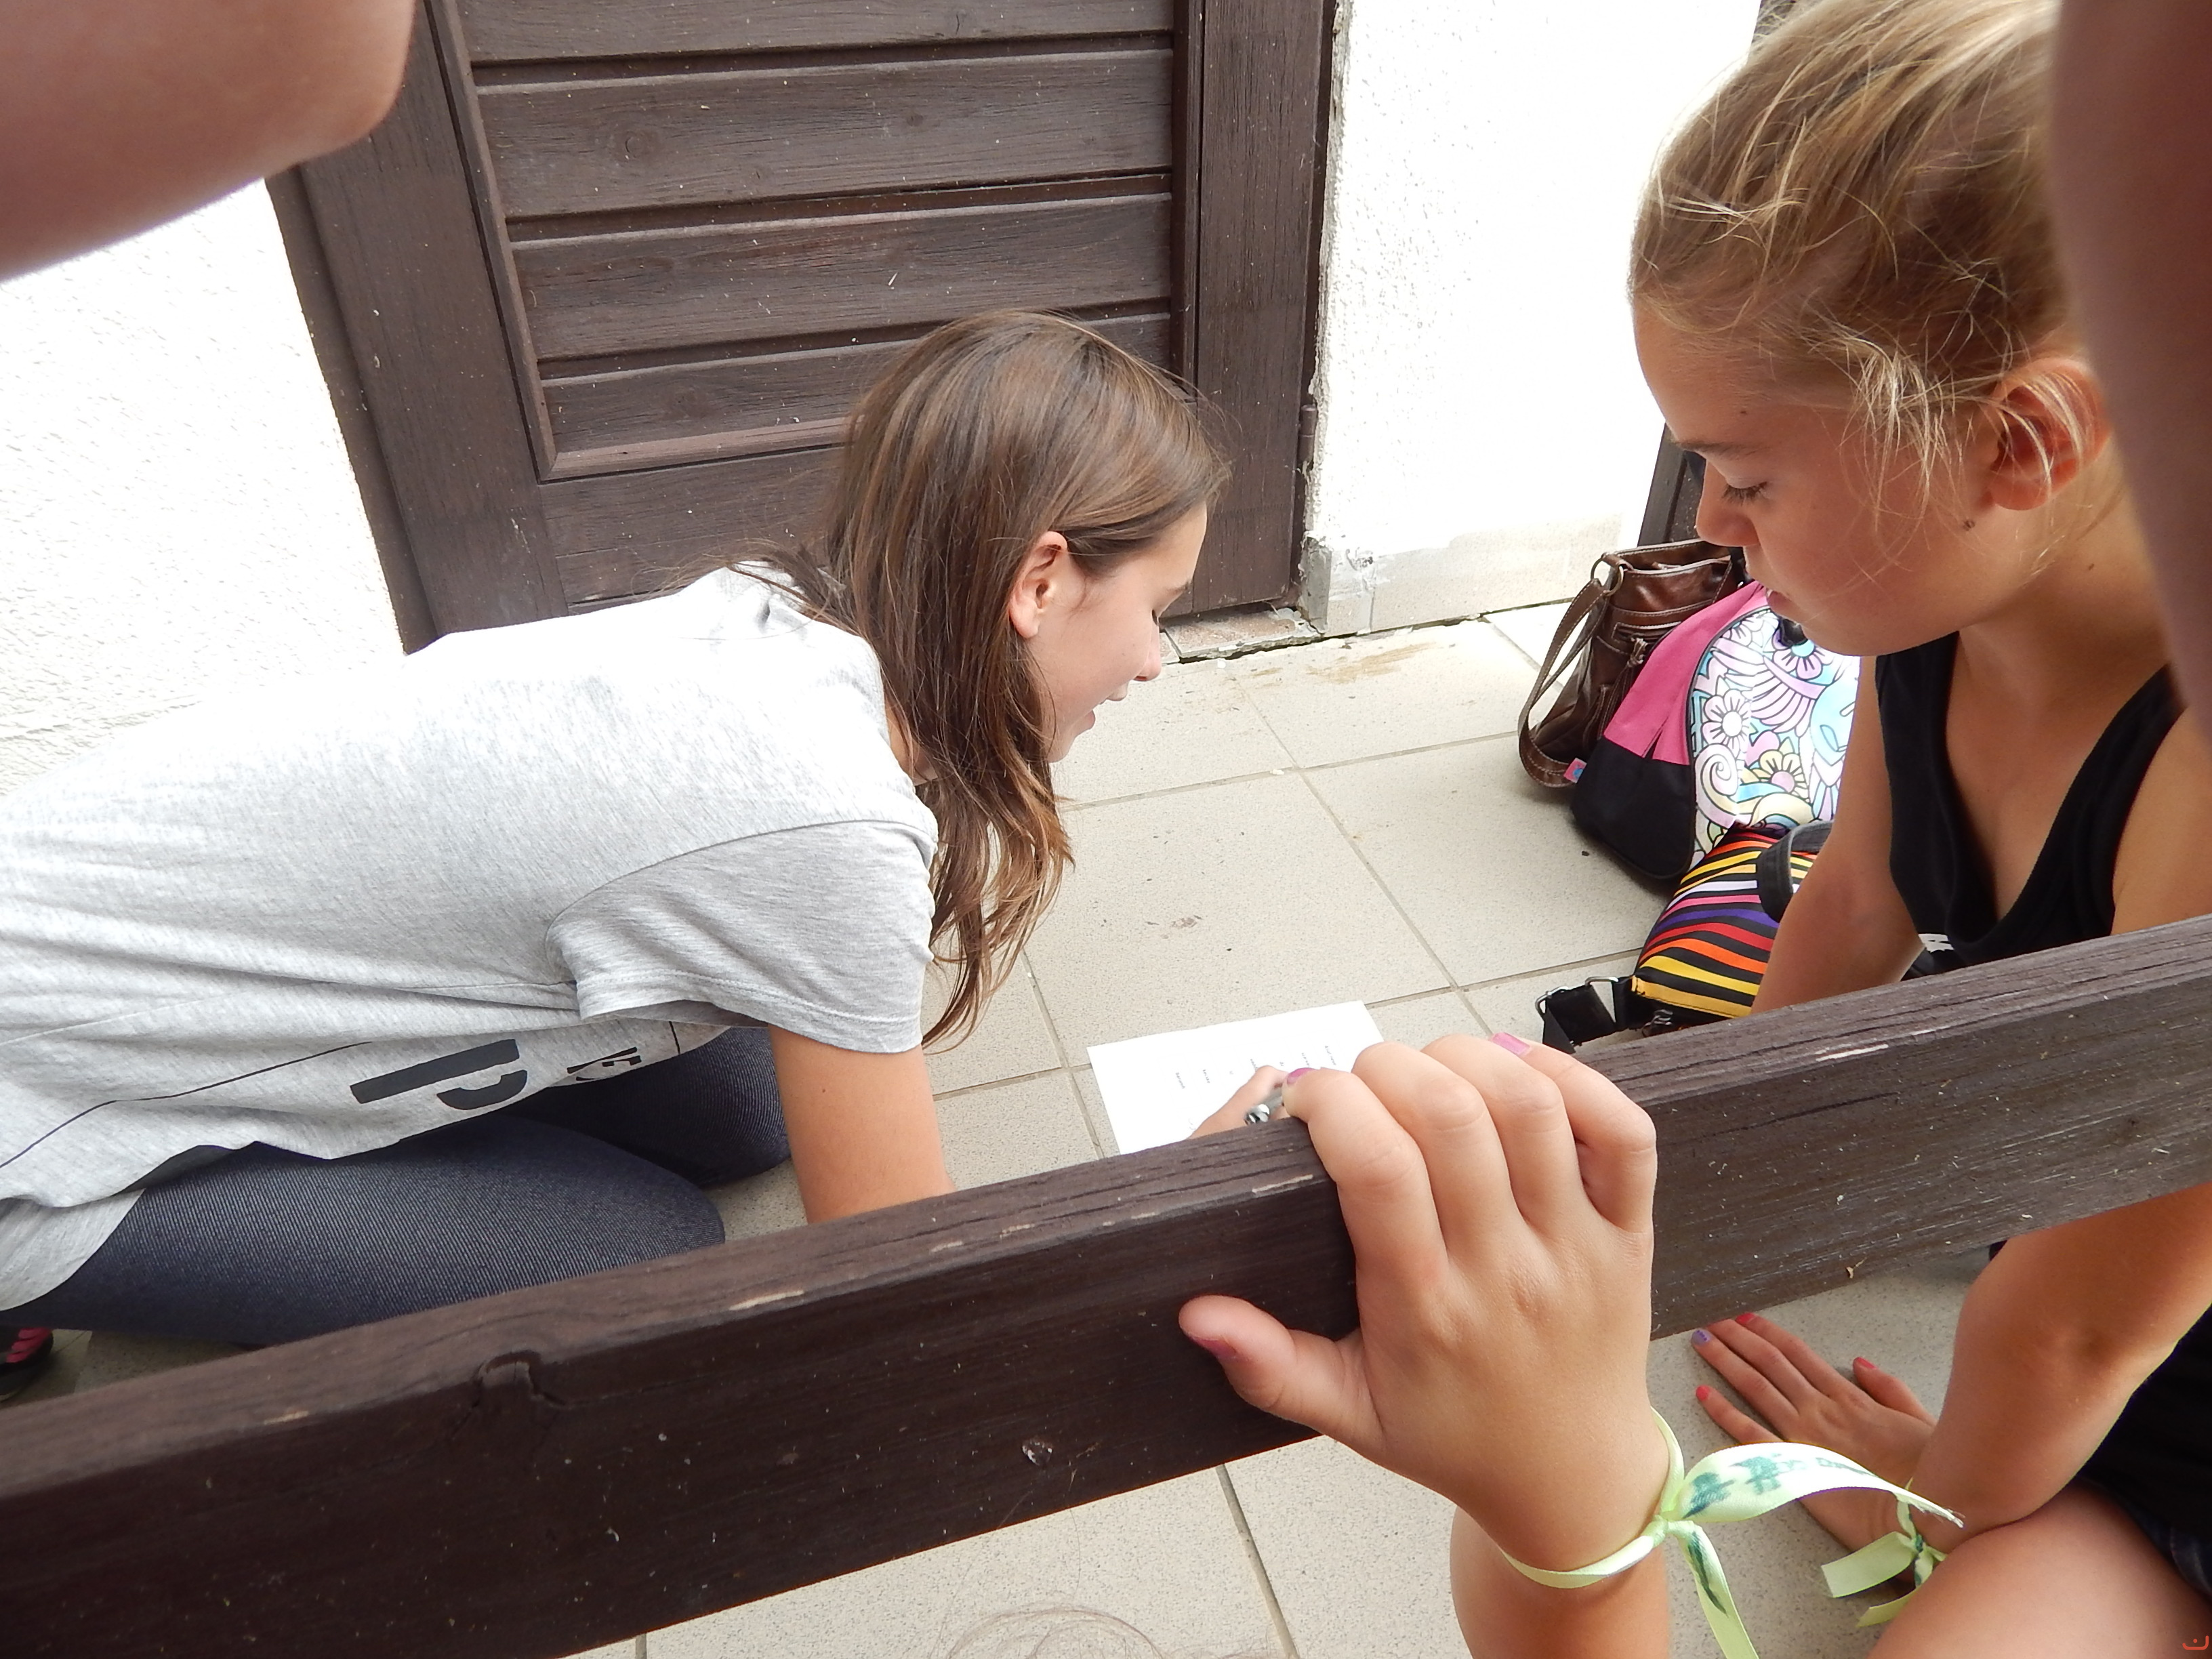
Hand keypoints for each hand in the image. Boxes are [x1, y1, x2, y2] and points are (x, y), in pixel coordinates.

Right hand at [1179, 1034, 1666, 1572]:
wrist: (1569, 1481)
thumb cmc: (1451, 1437)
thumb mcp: (1346, 1415)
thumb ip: (1269, 1367)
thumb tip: (1198, 1314)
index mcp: (1424, 1307)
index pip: (1378, 1169)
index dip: (1334, 1104)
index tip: (1305, 1100)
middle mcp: (1503, 1267)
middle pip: (1452, 1116)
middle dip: (1389, 1066)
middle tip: (1363, 1081)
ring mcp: (1575, 1244)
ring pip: (1531, 1108)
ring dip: (1470, 1058)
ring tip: (1430, 1068)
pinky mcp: (1628, 1230)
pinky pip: (1622, 1132)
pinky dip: (1573, 1077)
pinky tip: (1520, 1072)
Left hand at [1693, 1313, 1936, 1551]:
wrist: (1922, 1514)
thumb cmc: (1926, 1471)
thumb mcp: (1917, 1418)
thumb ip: (1889, 1388)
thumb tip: (1859, 1362)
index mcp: (1848, 1397)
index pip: (1798, 1355)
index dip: (1769, 1333)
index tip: (1745, 1317)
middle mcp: (1819, 1409)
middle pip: (1770, 1363)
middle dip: (1738, 1338)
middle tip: (1711, 1321)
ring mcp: (1802, 1435)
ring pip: (1755, 1387)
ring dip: (1725, 1361)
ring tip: (1701, 1341)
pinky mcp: (1791, 1466)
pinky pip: (1749, 1433)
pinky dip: (1723, 1411)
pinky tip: (1702, 1393)